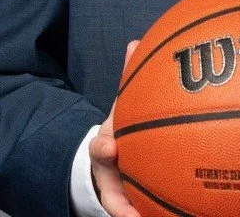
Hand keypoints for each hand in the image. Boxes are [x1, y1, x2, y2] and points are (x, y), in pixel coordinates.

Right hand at [89, 39, 141, 216]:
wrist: (112, 152)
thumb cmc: (123, 125)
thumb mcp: (123, 102)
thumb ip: (128, 75)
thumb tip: (134, 42)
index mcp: (107, 144)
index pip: (100, 147)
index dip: (104, 148)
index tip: (110, 147)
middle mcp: (109, 171)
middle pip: (110, 185)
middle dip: (117, 193)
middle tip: (130, 205)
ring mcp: (117, 188)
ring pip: (121, 204)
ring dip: (131, 213)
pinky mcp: (127, 201)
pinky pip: (133, 211)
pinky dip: (139, 216)